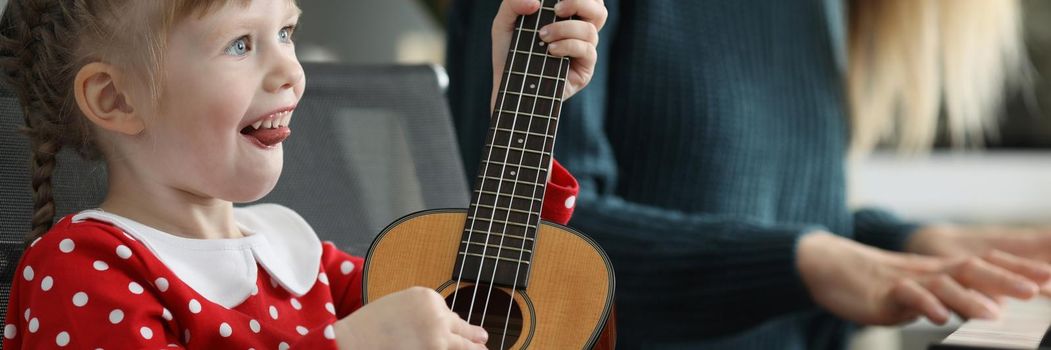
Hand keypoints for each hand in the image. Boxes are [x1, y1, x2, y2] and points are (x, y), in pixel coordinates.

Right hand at [333, 287, 487, 349]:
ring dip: (475, 349)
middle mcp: (438, 315)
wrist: (351, 340)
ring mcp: (439, 338)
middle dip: (474, 336)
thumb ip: (423, 312)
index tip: (457, 330)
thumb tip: (444, 327)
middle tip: (483, 339)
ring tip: (483, 349)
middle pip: (463, 328)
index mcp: (428, 297)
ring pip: (466, 346)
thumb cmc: (369, 326)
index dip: (451, 326)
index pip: (449, 313)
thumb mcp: (400, 306)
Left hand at [491, 0, 607, 107]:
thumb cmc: (508, 50)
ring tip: (542, 36)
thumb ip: (513, 3)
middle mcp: (580, 32)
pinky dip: (568, 45)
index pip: (589, 0)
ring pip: (590, 30)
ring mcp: (584, 52)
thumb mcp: (504, 21)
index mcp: (568, 17)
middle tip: (556, 9)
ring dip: (565, 28)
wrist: (505, 84)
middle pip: (599, 10)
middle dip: (580, 3)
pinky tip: (550, 50)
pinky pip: (587, 50)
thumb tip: (536, 2)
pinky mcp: (584, 70)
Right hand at [797, 232, 1046, 325]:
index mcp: (943, 271)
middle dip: (1007, 279)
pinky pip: (906, 296)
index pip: (987, 266)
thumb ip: (953, 297)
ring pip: (943, 285)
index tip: (1050, 279)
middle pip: (973, 269)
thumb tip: (990, 307)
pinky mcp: (884, 293)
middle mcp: (931, 271)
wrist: (831, 268)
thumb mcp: (922, 290)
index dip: (1018, 271)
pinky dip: (924, 306)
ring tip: (993, 314)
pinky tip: (937, 318)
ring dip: (970, 298)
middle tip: (1038, 289)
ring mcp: (908, 280)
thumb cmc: (879, 283)